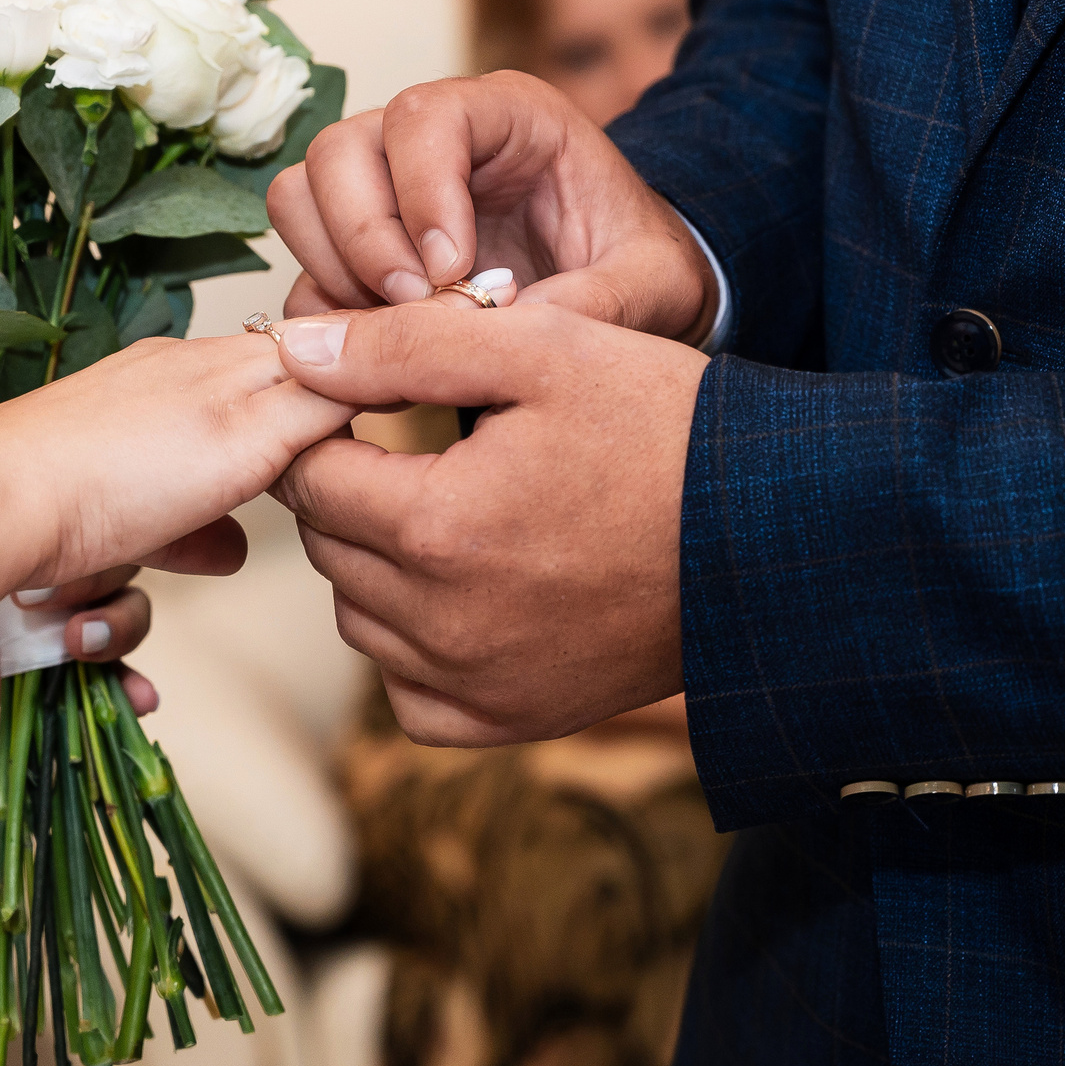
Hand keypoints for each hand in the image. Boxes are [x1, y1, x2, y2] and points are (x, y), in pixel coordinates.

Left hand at [0, 335, 348, 830]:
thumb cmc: (105, 473)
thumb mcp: (244, 422)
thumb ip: (313, 403)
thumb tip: (366, 372)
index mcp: (178, 383)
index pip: (271, 386)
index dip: (313, 427)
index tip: (345, 472)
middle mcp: (126, 441)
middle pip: (210, 489)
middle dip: (222, 538)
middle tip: (226, 555)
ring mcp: (75, 513)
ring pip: (147, 575)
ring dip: (136, 612)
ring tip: (103, 617)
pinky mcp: (34, 583)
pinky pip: (97, 632)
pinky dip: (104, 655)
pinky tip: (100, 665)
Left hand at [267, 301, 707, 743]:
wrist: (771, 536)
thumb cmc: (664, 428)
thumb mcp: (541, 349)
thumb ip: (404, 345)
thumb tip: (293, 347)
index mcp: (437, 526)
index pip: (311, 476)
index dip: (329, 427)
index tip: (370, 405)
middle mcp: (442, 624)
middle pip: (329, 548)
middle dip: (352, 491)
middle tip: (413, 449)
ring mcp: (476, 683)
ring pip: (359, 620)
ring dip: (377, 566)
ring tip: (448, 511)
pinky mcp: (511, 720)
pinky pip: (408, 694)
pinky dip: (413, 649)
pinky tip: (460, 595)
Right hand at [268, 71, 717, 343]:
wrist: (629, 294)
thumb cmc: (642, 268)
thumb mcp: (650, 284)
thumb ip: (594, 301)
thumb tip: (507, 330)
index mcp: (508, 116)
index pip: (423, 117)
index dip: (422, 192)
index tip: (452, 269)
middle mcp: (430, 139)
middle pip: (339, 149)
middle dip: (365, 238)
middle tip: (418, 306)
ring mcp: (383, 190)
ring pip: (301, 197)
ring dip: (336, 272)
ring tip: (405, 330)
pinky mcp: (359, 250)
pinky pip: (304, 269)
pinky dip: (327, 315)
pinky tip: (389, 352)